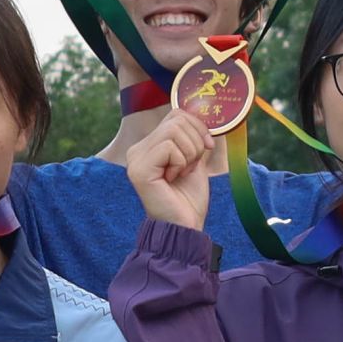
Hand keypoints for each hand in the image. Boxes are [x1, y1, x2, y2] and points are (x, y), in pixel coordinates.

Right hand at [132, 109, 218, 232]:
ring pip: (174, 131)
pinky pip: (169, 146)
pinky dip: (181, 162)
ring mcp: (136, 159)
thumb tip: (206, 114)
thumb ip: (195, 137)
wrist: (185, 227)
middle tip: (190, 167)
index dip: (198, 126)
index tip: (206, 147)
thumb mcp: (195, 160)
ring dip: (190, 154)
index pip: (176, 115)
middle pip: (177, 119)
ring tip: (181, 174)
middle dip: (196, 142)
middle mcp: (138, 149)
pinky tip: (173, 179)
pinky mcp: (139, 169)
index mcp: (149, 146)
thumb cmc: (189, 198)